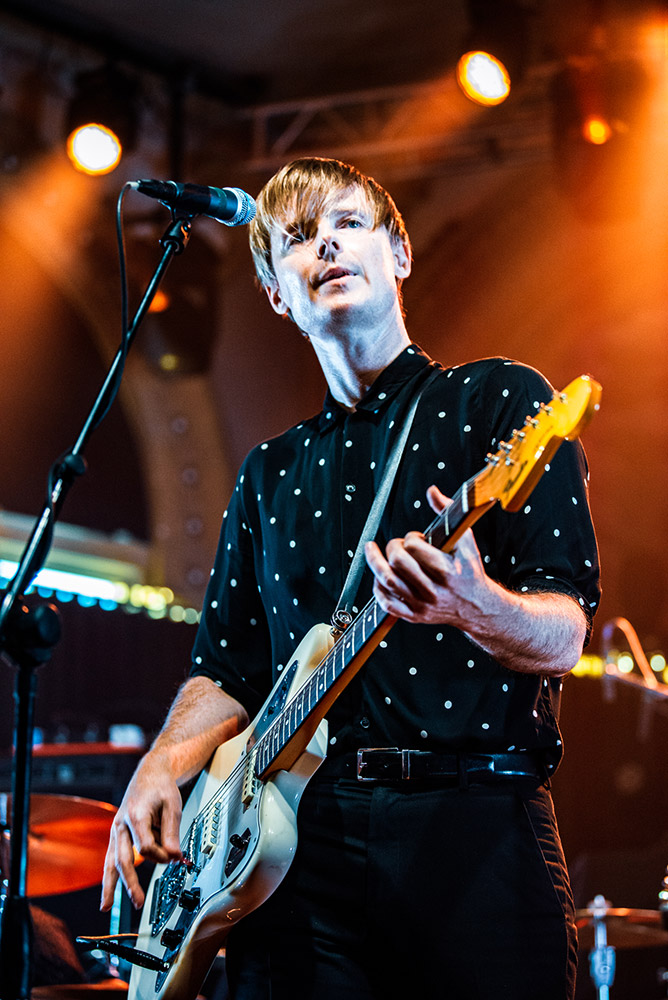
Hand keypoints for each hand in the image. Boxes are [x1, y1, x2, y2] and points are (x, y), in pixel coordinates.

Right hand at [100, 752, 183, 910]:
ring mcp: (117, 829)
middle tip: (138, 902)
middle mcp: (121, 824)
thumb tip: (175, 858)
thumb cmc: (161, 787)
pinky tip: (108, 894)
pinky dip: (110, 875)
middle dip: (130, 883)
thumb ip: (172, 833)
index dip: (161, 855)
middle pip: (123, 859)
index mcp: (136, 815)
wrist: (150, 772)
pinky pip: (112, 857)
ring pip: (111, 861)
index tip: (174, 856)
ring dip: (111, 885)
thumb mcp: (173, 806)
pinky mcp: (117, 834)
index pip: (146, 847)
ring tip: (106, 907)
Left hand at [364, 485, 492, 627]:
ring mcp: (422, 605)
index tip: (417, 539)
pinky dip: (377, 588)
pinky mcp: (415, 616)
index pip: (414, 547)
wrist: (477, 606)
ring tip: (373, 552)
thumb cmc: (469, 570)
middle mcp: (433, 590)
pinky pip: (387, 604)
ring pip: (387, 582)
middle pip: (397, 562)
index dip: (411, 538)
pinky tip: (379, 576)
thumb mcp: (465, 539)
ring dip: (376, 563)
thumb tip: (431, 491)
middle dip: (392, 547)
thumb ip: (448, 512)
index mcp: (447, 570)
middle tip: (397, 545)